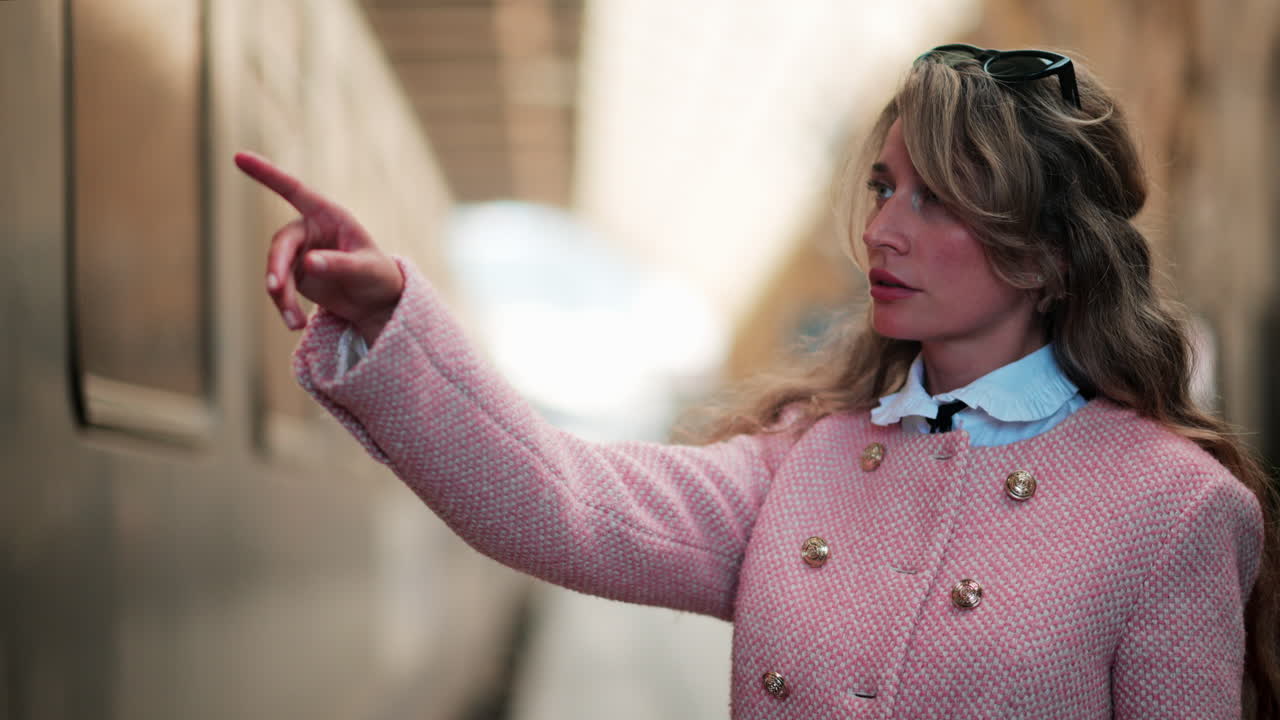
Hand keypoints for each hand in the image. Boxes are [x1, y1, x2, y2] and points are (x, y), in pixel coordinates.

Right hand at [234, 151, 403, 344]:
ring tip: (295, 321)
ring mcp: (299, 253)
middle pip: (281, 243)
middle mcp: (310, 230)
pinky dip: (285, 305)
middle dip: (276, 267)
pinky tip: (295, 323)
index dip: (266, 174)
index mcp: (329, 215)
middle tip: (275, 289)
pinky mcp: (295, 275)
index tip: (238, 156)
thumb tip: (308, 262)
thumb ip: (340, 264)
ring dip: (281, 294)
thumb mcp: (366, 269)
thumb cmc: (379, 276)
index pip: (294, 190)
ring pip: (277, 269)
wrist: (378, 302)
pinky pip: (280, 288)